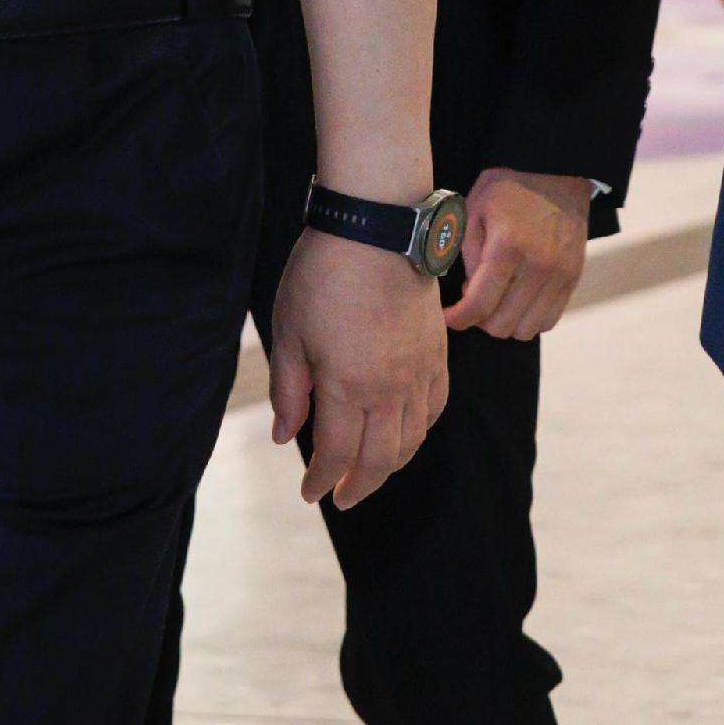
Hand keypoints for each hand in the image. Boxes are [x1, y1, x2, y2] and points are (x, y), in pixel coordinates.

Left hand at [265, 226, 447, 509]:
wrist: (377, 227)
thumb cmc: (323, 274)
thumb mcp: (289, 332)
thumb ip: (289, 391)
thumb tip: (286, 437)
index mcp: (348, 387)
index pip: (338, 454)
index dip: (322, 479)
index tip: (309, 491)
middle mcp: (390, 389)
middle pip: (380, 459)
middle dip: (359, 485)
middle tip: (341, 497)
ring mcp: (419, 372)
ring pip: (412, 439)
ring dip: (390, 464)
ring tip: (370, 471)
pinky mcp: (437, 353)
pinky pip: (435, 407)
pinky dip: (420, 430)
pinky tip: (406, 432)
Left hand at [448, 167, 592, 340]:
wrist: (554, 171)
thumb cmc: (508, 189)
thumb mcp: (474, 212)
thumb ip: (469, 257)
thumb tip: (470, 293)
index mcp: (508, 247)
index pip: (479, 306)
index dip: (457, 319)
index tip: (448, 316)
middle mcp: (538, 267)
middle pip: (502, 325)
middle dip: (479, 320)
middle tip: (473, 298)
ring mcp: (560, 276)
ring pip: (526, 329)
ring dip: (505, 322)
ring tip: (497, 297)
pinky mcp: (573, 278)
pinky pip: (549, 320)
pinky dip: (529, 318)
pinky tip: (518, 299)